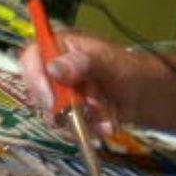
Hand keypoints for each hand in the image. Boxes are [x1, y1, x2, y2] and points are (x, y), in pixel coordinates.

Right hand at [18, 31, 132, 133]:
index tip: (50, 101)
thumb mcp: (110, 63)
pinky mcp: (67, 112)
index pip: (30, 57)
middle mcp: (55, 69)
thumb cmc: (129, 71)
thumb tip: (53, 68)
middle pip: (37, 91)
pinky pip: (65, 126)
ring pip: (51, 113)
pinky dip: (85, 128)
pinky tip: (104, 124)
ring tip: (104, 114)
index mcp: (61, 47)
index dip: (34, 79)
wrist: (146, 96)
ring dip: (79, 119)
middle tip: (89, 108)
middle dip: (64, 106)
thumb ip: (84, 63)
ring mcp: (60, 92)